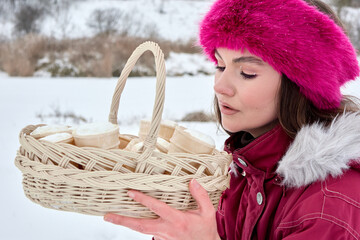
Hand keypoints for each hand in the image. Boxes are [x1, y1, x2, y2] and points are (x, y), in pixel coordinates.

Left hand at [104, 179, 220, 239]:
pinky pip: (147, 232)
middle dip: (123, 220)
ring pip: (141, 230)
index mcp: (177, 220)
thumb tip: (192, 182)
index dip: (143, 200)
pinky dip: (137, 226)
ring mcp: (163, 237)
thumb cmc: (206, 230)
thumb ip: (200, 195)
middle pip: (140, 225)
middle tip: (108, 216)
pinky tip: (129, 221)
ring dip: (126, 224)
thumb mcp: (208, 212)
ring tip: (111, 218)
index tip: (131, 192)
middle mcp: (167, 230)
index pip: (156, 208)